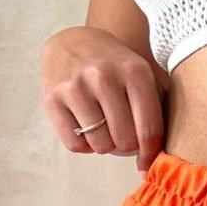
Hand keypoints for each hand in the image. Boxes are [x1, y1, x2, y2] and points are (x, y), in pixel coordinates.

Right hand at [40, 26, 164, 172]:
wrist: (74, 41)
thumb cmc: (115, 68)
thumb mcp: (141, 77)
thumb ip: (154, 114)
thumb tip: (150, 164)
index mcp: (134, 71)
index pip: (148, 129)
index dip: (150, 154)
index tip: (147, 163)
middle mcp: (103, 75)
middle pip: (124, 141)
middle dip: (125, 145)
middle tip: (121, 133)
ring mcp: (75, 86)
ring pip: (100, 145)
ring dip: (104, 144)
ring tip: (103, 127)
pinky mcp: (52, 98)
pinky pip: (75, 145)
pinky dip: (83, 145)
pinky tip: (85, 128)